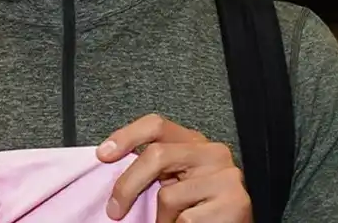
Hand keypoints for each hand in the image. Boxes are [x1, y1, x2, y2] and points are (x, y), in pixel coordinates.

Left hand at [96, 114, 250, 222]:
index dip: (126, 136)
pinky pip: (186, 220)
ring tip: (175, 221)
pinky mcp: (235, 203)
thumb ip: (156, 169)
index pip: (156, 125)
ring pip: (168, 196)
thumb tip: (112, 168)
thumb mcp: (176, 181)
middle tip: (114, 210)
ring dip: (162, 218)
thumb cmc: (199, 208)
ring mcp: (226, 177)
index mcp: (194, 142)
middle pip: (157, 155)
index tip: (103, 155)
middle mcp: (212, 153)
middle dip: (128, 185)